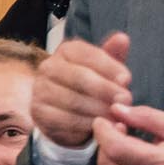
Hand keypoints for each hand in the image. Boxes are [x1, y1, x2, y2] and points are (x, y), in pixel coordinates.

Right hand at [33, 33, 131, 147]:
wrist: (67, 111)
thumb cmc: (91, 86)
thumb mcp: (105, 69)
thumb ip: (114, 55)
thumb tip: (122, 39)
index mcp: (67, 51)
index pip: (90, 55)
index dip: (111, 68)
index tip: (127, 80)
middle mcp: (48, 67)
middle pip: (81, 77)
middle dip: (107, 91)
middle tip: (124, 101)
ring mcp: (40, 90)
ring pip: (73, 100)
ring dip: (98, 110)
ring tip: (115, 116)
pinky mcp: (38, 113)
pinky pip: (63, 120)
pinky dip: (85, 125)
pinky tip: (98, 125)